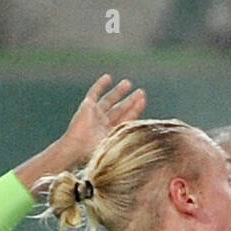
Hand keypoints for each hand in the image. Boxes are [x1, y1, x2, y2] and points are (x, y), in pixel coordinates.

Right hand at [17, 74, 145, 189]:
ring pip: (110, 100)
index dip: (135, 109)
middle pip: (121, 109)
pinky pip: (94, 93)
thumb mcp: (117, 148)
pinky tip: (108, 77)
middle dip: (131, 100)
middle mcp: (104, 123)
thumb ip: (130, 144)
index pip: (127, 118)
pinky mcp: (87, 107)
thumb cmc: (96, 153)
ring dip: (119, 92)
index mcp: (112, 133)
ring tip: (128, 83)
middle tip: (141, 92)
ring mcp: (95, 114)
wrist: (78, 148)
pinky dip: (100, 85)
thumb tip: (153, 149)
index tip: (143, 100)